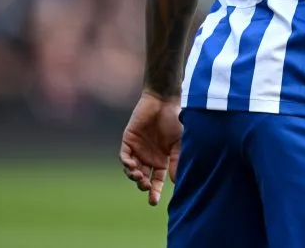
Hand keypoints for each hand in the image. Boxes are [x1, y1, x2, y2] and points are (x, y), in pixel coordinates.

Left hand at [119, 90, 182, 205]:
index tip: (153, 202)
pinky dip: (127, 163)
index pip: (157, 181)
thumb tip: (176, 182)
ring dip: (134, 176)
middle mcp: (149, 157)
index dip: (154, 191)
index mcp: (162, 160)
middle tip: (146, 186)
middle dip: (143, 186)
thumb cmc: (175, 121)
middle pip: (143, 178)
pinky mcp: (128, 141)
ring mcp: (138, 150)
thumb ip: (176, 161)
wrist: (164, 102)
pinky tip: (132, 166)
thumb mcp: (179, 143)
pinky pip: (125, 156)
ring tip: (139, 176)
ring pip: (132, 170)